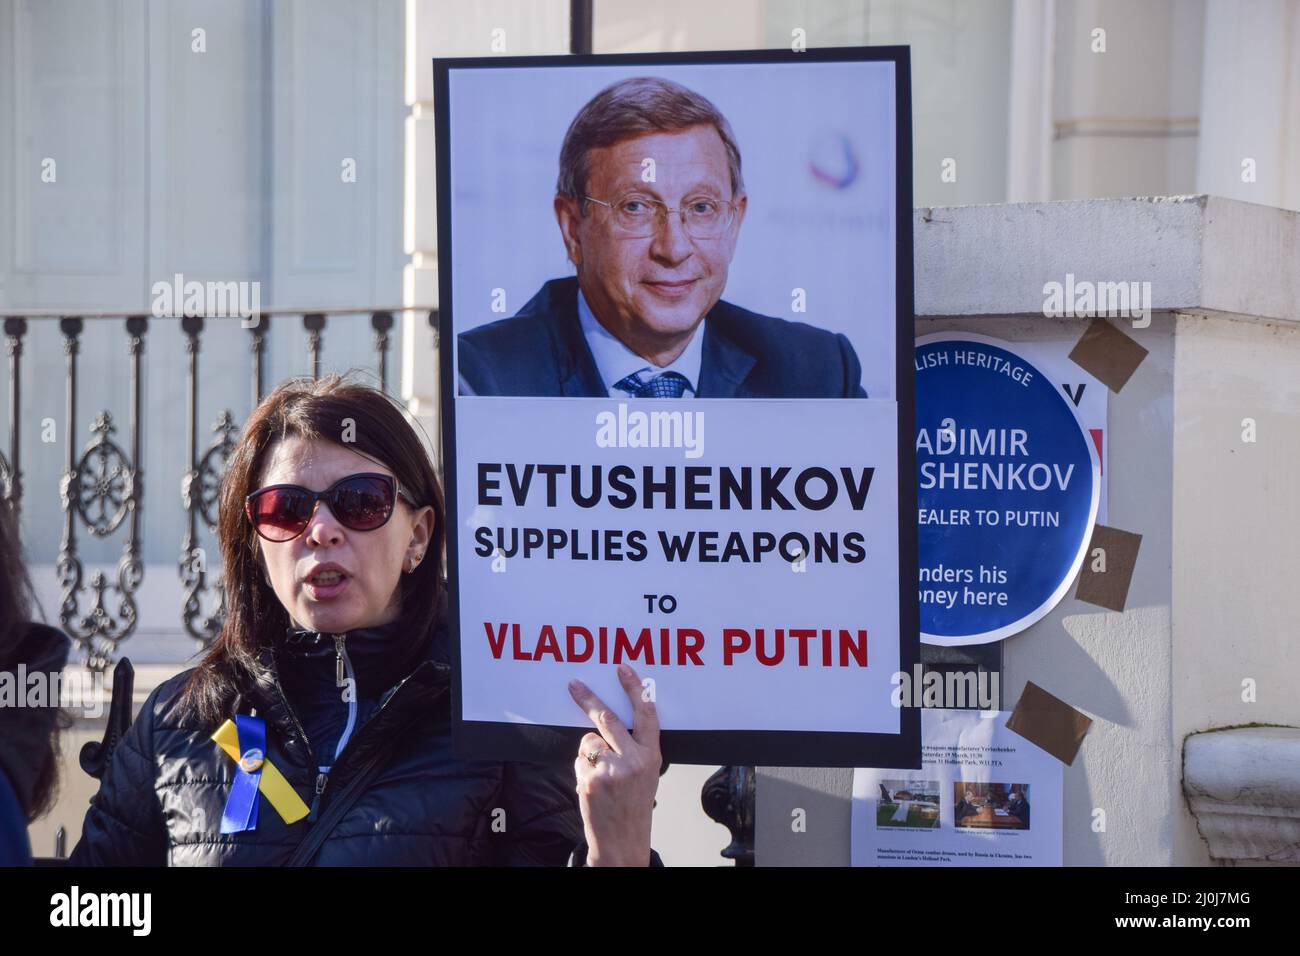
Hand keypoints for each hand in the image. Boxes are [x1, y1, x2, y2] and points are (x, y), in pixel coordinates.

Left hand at [568, 663, 660, 865]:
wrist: (622, 841)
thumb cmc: (634, 805)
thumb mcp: (647, 774)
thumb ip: (635, 748)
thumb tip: (609, 722)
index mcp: (651, 756)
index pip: (646, 714)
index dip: (634, 688)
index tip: (623, 669)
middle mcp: (633, 760)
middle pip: (608, 718)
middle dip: (588, 698)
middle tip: (574, 685)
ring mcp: (611, 770)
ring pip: (588, 740)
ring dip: (589, 752)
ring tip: (601, 775)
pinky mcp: (591, 780)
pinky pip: (579, 760)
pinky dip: (582, 770)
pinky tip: (594, 788)